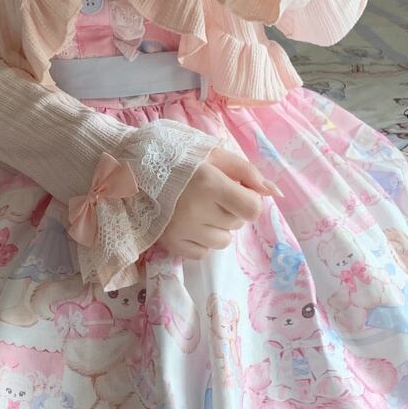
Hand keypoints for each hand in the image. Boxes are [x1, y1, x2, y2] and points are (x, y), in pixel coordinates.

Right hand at [156, 144, 282, 259]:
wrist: (132, 170)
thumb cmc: (177, 158)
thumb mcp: (213, 155)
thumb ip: (247, 173)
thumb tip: (275, 193)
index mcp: (210, 184)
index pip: (252, 209)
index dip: (249, 200)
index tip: (236, 191)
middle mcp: (196, 211)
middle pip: (236, 224)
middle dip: (230, 210)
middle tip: (210, 195)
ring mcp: (182, 231)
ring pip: (222, 242)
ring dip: (217, 227)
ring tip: (198, 209)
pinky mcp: (170, 244)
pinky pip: (201, 253)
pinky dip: (200, 240)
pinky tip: (188, 223)